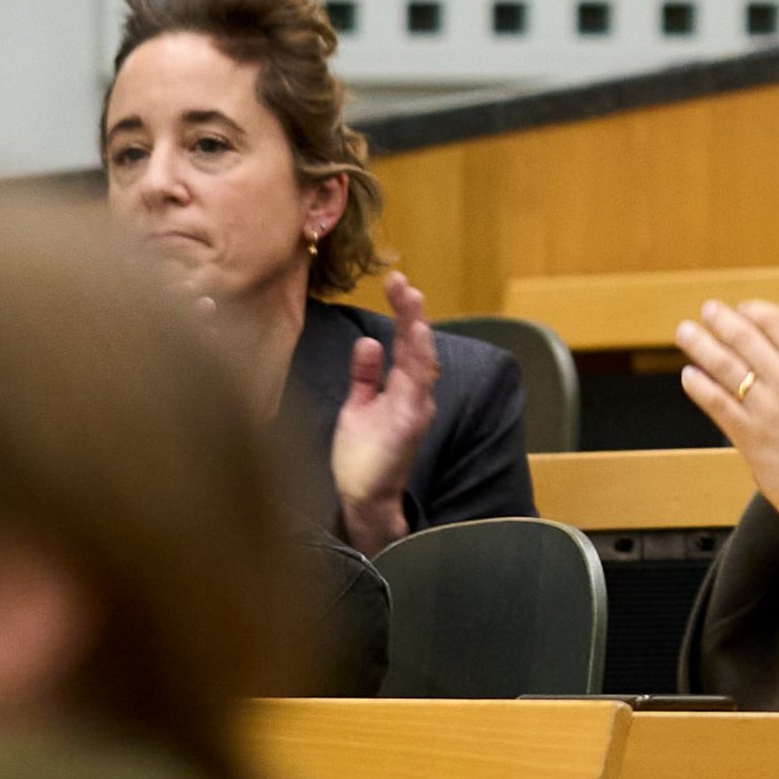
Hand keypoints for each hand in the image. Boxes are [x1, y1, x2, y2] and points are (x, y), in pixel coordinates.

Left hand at [328, 278, 450, 554]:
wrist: (361, 498)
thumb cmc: (362, 456)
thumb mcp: (358, 406)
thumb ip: (365, 375)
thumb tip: (368, 341)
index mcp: (400, 386)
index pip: (404, 341)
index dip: (402, 311)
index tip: (395, 281)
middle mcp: (413, 393)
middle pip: (415, 345)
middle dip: (410, 312)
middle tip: (402, 281)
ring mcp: (415, 408)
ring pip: (421, 361)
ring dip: (417, 329)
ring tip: (412, 300)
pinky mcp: (410, 424)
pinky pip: (418, 387)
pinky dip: (419, 362)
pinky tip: (417, 339)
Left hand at [679, 296, 778, 565]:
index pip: (777, 323)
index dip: (755, 311)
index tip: (743, 308)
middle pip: (744, 339)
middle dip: (721, 321)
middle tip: (707, 310)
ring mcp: (766, 410)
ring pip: (724, 367)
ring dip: (701, 345)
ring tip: (686, 332)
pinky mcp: (750, 439)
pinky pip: (717, 405)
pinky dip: (699, 387)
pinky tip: (688, 375)